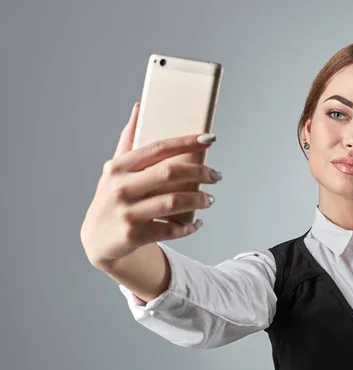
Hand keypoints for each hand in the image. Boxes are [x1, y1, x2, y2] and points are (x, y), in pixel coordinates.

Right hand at [80, 102, 221, 266]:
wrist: (97, 240)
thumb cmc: (111, 198)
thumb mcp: (114, 170)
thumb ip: (128, 140)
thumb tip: (139, 107)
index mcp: (119, 167)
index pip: (159, 148)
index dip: (187, 142)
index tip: (210, 139)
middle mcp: (121, 188)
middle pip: (170, 173)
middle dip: (200, 172)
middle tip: (217, 175)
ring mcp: (127, 213)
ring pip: (174, 202)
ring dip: (199, 200)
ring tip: (210, 199)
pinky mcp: (134, 236)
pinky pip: (171, 230)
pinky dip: (189, 227)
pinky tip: (198, 223)